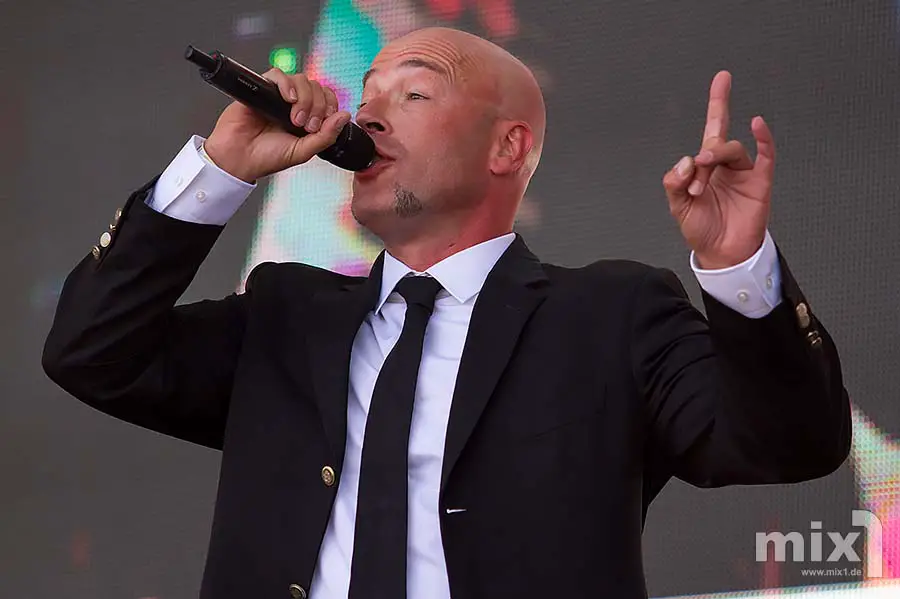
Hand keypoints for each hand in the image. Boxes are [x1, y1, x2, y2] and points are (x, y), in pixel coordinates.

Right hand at [204, 68, 352, 182]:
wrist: (239, 159)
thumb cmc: (266, 157)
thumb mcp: (303, 151)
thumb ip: (326, 135)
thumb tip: (345, 115)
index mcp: (306, 118)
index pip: (327, 98)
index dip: (330, 105)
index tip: (324, 121)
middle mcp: (294, 105)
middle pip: (316, 87)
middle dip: (317, 105)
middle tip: (306, 125)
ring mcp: (278, 96)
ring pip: (301, 80)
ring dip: (305, 98)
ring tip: (295, 119)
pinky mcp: (261, 89)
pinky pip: (278, 74)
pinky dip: (286, 84)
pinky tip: (288, 99)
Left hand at [662, 71, 775, 268]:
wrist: (722, 255)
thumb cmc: (702, 230)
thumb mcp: (678, 207)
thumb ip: (675, 183)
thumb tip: (685, 162)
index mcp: (705, 168)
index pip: (711, 130)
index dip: (718, 103)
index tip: (722, 79)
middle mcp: (725, 165)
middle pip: (716, 141)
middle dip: (705, 152)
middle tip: (697, 169)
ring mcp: (743, 172)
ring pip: (731, 150)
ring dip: (714, 161)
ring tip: (701, 185)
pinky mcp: (760, 182)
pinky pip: (766, 155)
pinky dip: (764, 138)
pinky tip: (757, 125)